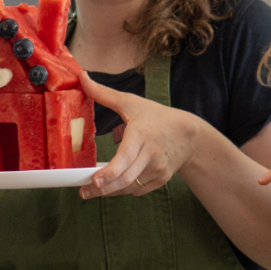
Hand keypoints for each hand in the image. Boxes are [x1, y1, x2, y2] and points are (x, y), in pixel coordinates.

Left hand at [77, 72, 199, 198]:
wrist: (188, 135)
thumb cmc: (156, 117)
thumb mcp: (131, 102)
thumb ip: (104, 93)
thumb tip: (81, 77)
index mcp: (141, 135)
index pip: (126, 158)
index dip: (110, 173)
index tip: (95, 181)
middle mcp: (151, 155)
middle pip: (125, 179)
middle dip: (101, 189)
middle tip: (83, 192)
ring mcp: (158, 169)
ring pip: (128, 187)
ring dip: (109, 191)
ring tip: (91, 191)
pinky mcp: (161, 180)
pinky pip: (137, 190)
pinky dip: (123, 189)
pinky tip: (114, 185)